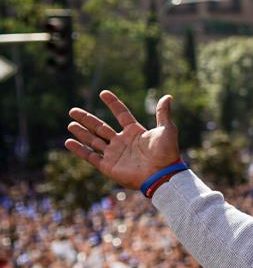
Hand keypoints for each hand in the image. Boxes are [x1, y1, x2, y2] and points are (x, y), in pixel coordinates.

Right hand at [65, 90, 179, 189]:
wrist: (162, 174)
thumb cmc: (166, 153)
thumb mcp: (167, 130)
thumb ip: (163, 113)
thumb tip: (168, 96)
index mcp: (135, 132)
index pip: (121, 114)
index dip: (113, 104)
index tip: (103, 93)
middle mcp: (122, 142)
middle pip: (101, 127)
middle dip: (87, 119)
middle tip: (73, 111)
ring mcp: (114, 154)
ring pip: (93, 140)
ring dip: (81, 132)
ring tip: (70, 124)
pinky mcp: (108, 166)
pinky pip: (90, 156)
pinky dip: (79, 150)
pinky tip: (69, 142)